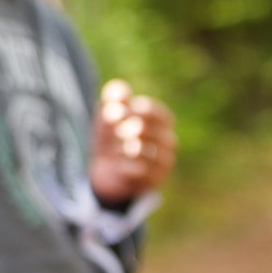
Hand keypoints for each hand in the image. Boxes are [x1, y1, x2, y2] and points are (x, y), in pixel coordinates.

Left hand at [89, 78, 176, 204]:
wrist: (104, 169)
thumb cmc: (111, 136)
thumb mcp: (109, 114)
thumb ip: (114, 98)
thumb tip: (121, 90)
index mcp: (161, 125)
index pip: (164, 117)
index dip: (147, 112)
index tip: (127, 109)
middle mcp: (167, 145)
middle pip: (161, 136)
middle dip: (137, 128)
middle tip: (117, 125)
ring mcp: (161, 165)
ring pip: (152, 155)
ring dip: (130, 147)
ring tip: (112, 146)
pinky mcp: (150, 182)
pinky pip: (142, 172)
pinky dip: (125, 165)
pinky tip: (114, 162)